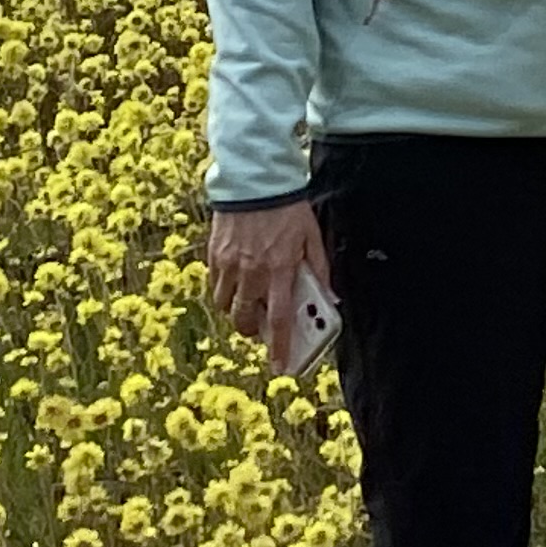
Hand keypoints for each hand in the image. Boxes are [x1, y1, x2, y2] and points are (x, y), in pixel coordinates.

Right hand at [206, 200, 334, 375]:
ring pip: (226, 306)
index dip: (279, 347)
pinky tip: (236, 282)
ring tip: (248, 302)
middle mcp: (252, 272)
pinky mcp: (214, 254)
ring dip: (237, 312)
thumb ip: (319, 269)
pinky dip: (224, 292)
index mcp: (279, 269)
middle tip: (260, 329)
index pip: (279, 319)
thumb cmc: (287, 209)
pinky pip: (215, 286)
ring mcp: (229, 264)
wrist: (254, 180)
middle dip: (252, 331)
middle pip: (245, 320)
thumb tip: (330, 299)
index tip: (279, 366)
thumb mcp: (311, 237)